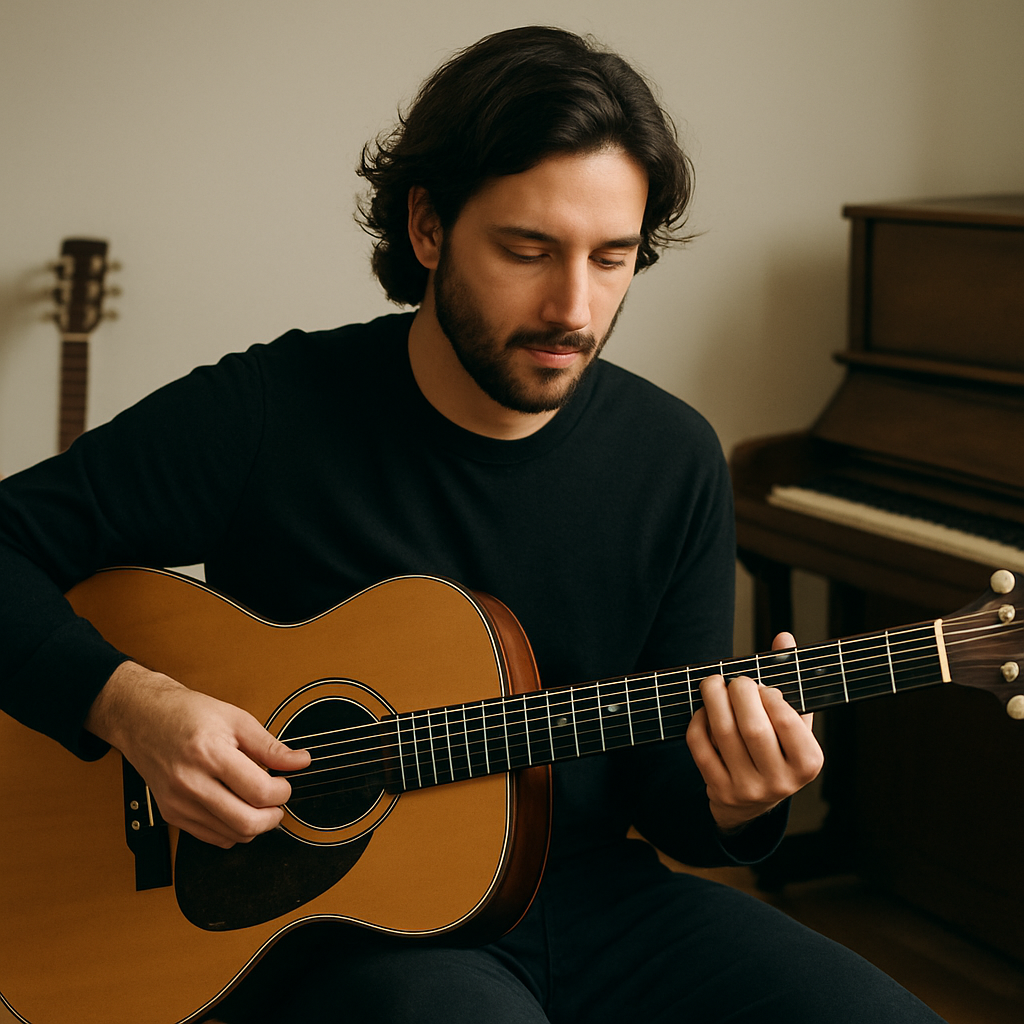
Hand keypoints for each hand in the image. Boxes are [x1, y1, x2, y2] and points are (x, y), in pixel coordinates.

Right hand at [85, 661, 310, 847]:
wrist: (143, 719)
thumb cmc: (187, 714)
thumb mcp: (236, 719)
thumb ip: (270, 746)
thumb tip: (300, 762)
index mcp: (209, 754)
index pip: (258, 791)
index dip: (282, 792)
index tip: (285, 784)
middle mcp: (190, 783)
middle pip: (246, 822)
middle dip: (273, 816)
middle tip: (278, 801)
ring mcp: (178, 803)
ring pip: (231, 835)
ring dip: (255, 825)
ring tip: (258, 803)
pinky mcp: (171, 815)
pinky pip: (212, 838)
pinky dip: (233, 830)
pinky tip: (237, 809)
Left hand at [685, 632, 823, 832]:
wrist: (754, 801)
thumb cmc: (778, 748)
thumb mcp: (794, 720)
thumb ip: (791, 679)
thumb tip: (783, 638)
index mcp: (808, 763)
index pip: (788, 721)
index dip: (770, 695)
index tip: (762, 686)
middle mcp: (781, 782)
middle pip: (753, 728)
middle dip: (739, 693)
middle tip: (734, 681)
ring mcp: (748, 789)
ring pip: (724, 735)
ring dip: (713, 700)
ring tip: (712, 684)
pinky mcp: (720, 790)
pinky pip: (702, 748)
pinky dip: (698, 723)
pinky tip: (703, 711)